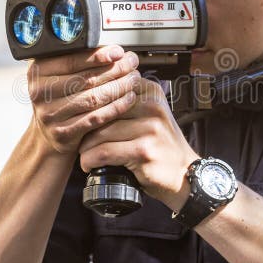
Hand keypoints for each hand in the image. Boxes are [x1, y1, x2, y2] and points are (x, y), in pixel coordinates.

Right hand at [27, 45, 140, 155]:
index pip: (72, 60)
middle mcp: (40, 92)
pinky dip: (116, 107)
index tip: (118, 52)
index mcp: (38, 71)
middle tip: (132, 64)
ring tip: (133, 79)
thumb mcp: (61, 76)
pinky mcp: (63, 132)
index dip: (99, 55)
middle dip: (114, 69)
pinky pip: (96, 117)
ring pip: (93, 98)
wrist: (51, 133)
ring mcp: (50, 114)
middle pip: (86, 78)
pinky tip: (128, 99)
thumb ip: (79, 61)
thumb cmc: (61, 98)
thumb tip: (113, 51)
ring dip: (119, 87)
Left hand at [78, 77, 198, 210]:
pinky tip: (89, 165)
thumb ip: (126, 100)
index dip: (90, 105)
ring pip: (99, 133)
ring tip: (83, 154)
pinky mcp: (144, 151)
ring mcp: (150, 128)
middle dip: (84, 128)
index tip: (79, 118)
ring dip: (85, 147)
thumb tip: (86, 94)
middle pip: (101, 111)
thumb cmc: (160, 145)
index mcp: (150, 91)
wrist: (184, 173)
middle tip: (78, 139)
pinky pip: (104, 152)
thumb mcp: (150, 114)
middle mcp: (152, 106)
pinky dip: (90, 160)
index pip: (109, 89)